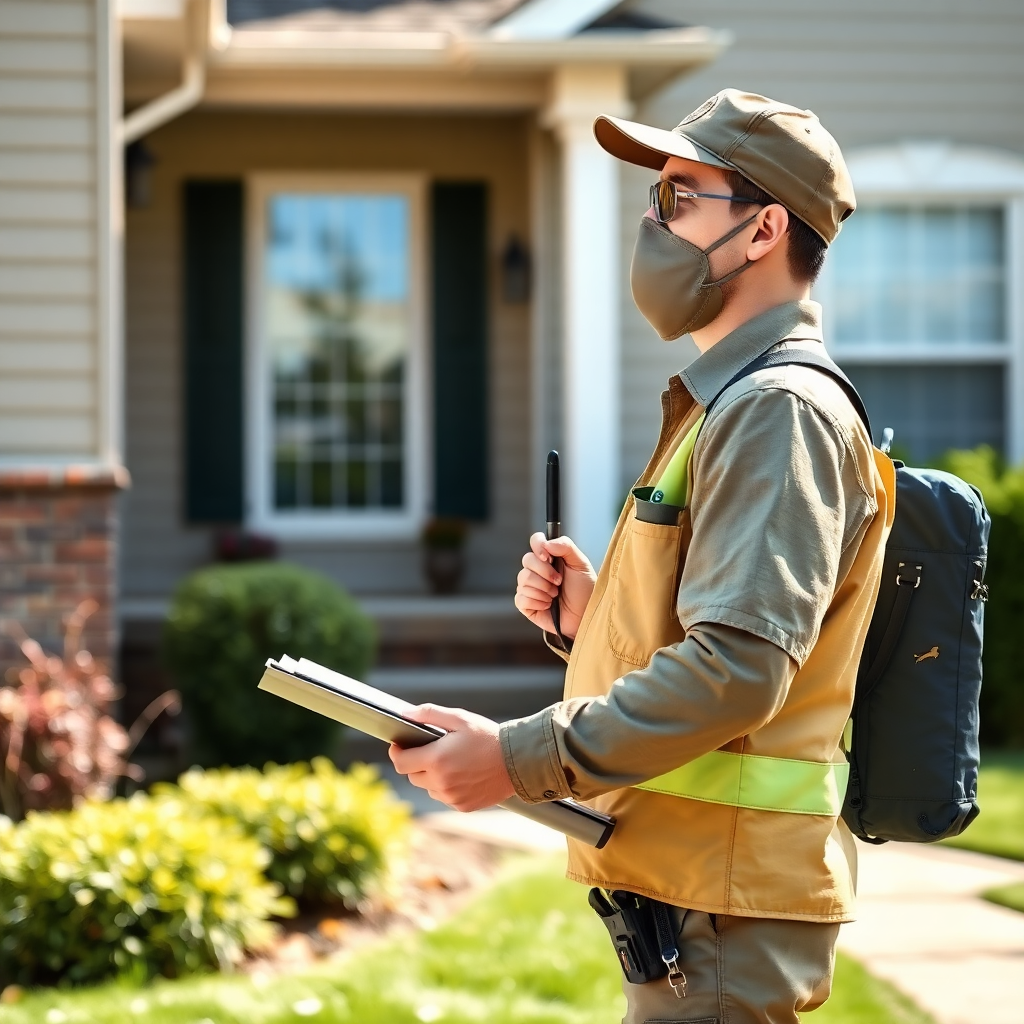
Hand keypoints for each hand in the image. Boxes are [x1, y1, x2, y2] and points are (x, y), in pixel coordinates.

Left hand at [387, 704, 514, 811]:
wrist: (518, 762)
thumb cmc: (488, 737)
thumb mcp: (460, 718)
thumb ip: (430, 714)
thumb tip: (405, 714)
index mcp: (437, 759)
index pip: (400, 762)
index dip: (396, 752)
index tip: (398, 745)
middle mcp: (441, 782)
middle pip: (412, 776)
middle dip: (416, 763)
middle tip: (432, 750)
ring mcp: (451, 797)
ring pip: (427, 788)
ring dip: (432, 776)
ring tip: (451, 762)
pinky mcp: (462, 806)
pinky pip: (444, 797)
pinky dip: (446, 787)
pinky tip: (462, 774)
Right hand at [515, 533, 595, 638]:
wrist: (586, 616)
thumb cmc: (585, 591)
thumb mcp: (581, 564)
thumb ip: (566, 546)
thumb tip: (547, 543)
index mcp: (550, 558)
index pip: (535, 541)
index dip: (538, 546)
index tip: (548, 557)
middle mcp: (537, 570)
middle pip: (527, 560)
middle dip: (545, 573)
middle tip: (559, 582)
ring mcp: (529, 587)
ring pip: (523, 579)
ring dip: (544, 589)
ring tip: (556, 595)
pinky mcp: (525, 604)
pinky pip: (521, 598)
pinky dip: (537, 602)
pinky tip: (548, 605)